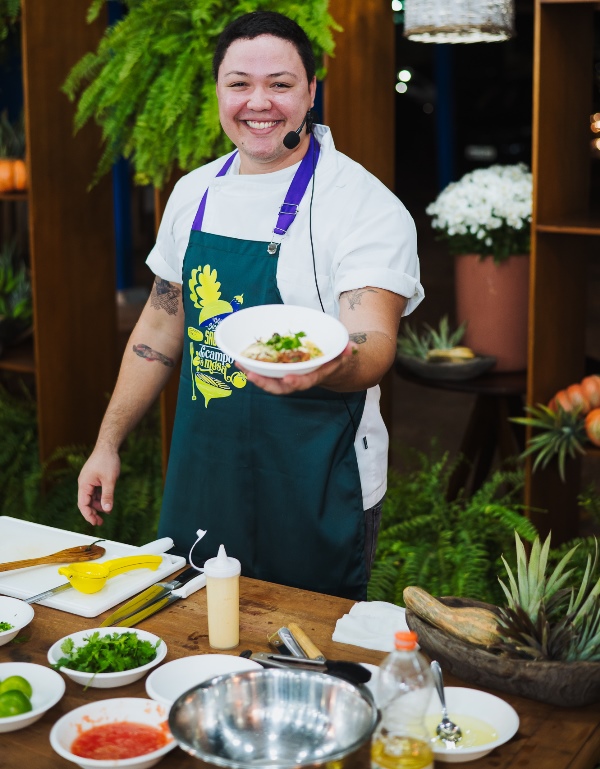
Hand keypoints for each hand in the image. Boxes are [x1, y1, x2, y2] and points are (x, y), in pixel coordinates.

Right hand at [77, 446, 120, 525]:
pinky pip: (94, 492)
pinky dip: (100, 498)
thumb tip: (107, 510)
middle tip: (100, 522)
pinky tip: (106, 502)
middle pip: (85, 502)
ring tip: (106, 512)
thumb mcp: (110, 480)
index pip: (83, 504)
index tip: (94, 523)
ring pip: (91, 497)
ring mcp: (88, 481)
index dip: (88, 515)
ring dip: (97, 505)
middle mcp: (84, 483)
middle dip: (92, 512)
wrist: (108, 446)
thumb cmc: (107, 461)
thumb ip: (108, 495)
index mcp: (84, 484)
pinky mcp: (93, 479)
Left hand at [237, 343, 354, 394]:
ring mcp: (288, 375)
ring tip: (240, 365)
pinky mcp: (281, 370)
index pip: (305, 383)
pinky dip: (253, 366)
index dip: (296, 382)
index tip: (287, 379)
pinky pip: (266, 371)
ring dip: (254, 374)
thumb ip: (346, 351)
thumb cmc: (337, 358)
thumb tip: (351, 347)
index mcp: (314, 376)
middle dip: (265, 382)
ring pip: (269, 380)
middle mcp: (299, 378)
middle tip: (251, 375)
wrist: (332, 367)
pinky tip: (240, 359)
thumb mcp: (344, 354)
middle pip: (280, 386)